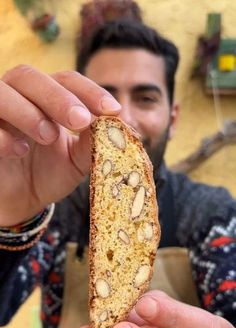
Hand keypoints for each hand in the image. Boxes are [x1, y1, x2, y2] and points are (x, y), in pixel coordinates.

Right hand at [0, 65, 120, 225]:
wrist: (22, 201)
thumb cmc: (49, 174)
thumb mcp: (77, 161)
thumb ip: (93, 143)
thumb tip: (116, 125)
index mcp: (45, 99)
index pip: (66, 80)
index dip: (89, 91)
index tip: (112, 110)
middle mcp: (17, 98)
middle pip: (30, 77)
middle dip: (58, 97)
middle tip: (81, 120)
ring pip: (1, 93)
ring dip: (27, 111)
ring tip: (49, 136)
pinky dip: (2, 136)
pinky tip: (20, 150)